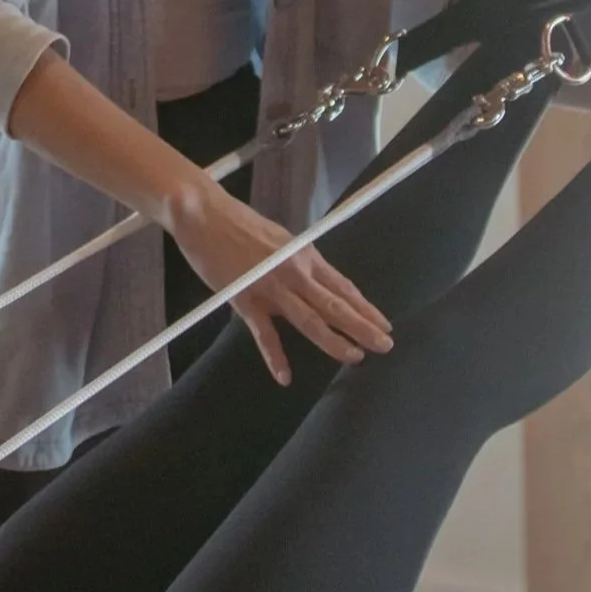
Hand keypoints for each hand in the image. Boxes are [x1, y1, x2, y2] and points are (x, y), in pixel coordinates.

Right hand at [163, 171, 391, 386]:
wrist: (204, 214)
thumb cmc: (239, 224)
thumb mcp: (279, 240)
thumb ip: (296, 264)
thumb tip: (312, 281)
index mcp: (304, 256)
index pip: (343, 287)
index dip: (365, 308)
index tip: (384, 324)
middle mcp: (295, 272)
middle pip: (335, 304)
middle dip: (363, 326)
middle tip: (386, 345)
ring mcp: (271, 287)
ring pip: (310, 319)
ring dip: (334, 340)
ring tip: (355, 357)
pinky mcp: (245, 299)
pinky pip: (264, 333)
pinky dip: (275, 357)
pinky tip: (285, 377)